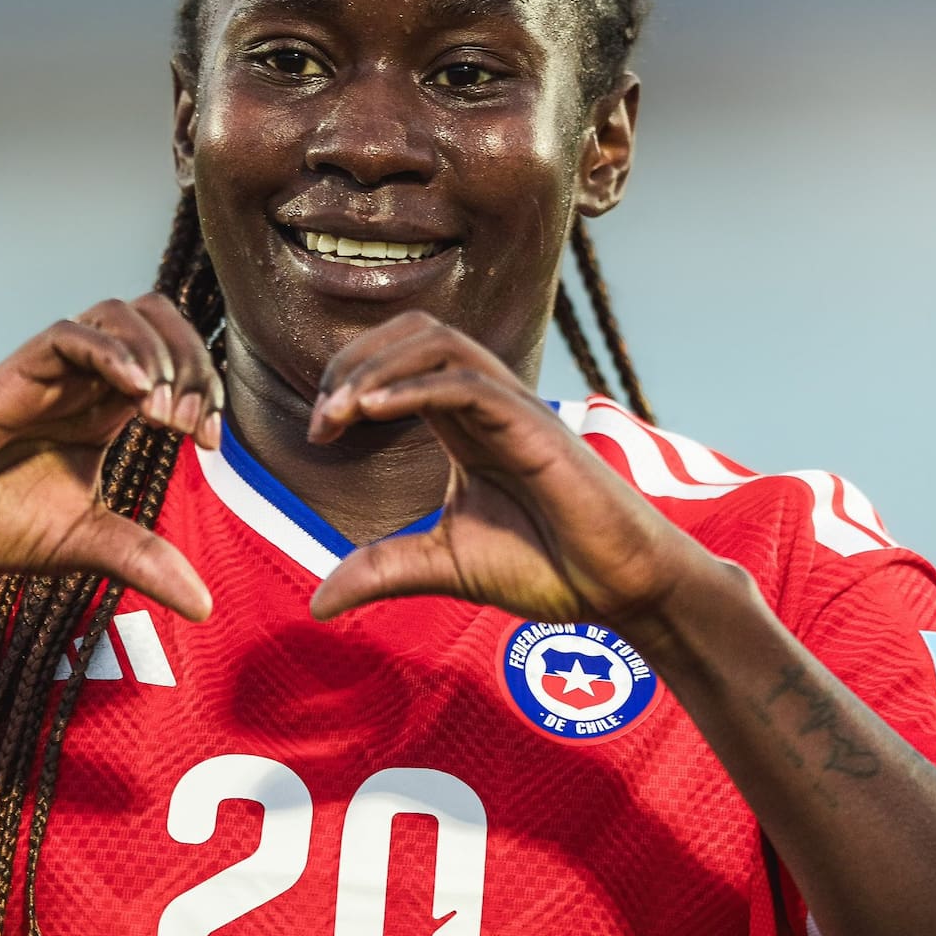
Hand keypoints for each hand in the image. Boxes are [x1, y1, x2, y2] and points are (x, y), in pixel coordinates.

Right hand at [0, 295, 221, 618]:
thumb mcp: (81, 544)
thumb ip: (142, 561)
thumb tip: (204, 607)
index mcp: (105, 410)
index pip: (175, 364)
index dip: (207, 390)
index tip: (210, 443)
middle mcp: (83, 382)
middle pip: (158, 323)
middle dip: (193, 361)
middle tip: (189, 424)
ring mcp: (49, 374)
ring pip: (118, 313)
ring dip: (157, 352)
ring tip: (160, 412)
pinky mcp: (12, 376)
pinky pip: (68, 337)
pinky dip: (110, 352)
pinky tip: (134, 390)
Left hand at [307, 312, 708, 640]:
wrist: (620, 592)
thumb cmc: (547, 567)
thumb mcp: (445, 566)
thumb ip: (383, 571)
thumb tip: (315, 605)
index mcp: (467, 422)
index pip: (401, 360)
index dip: (349, 380)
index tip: (318, 435)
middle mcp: (489, 403)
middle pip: (415, 330)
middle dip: (356, 359)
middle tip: (322, 419)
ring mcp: (515, 409)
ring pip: (441, 342)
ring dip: (378, 367)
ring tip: (339, 413)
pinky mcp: (536, 429)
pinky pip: (470, 384)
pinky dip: (414, 387)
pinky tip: (373, 412)